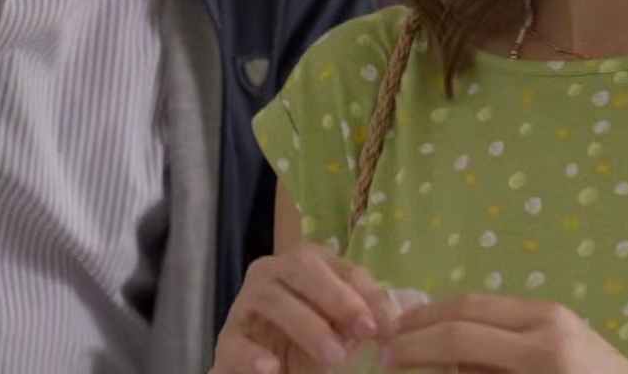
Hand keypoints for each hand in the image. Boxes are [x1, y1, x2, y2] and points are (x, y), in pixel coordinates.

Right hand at [211, 244, 399, 373]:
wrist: (267, 370)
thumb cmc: (307, 344)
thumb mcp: (341, 330)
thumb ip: (364, 320)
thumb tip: (401, 317)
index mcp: (306, 265)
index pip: (342, 268)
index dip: (367, 294)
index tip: (386, 326)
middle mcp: (272, 273)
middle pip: (303, 267)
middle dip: (337, 299)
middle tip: (363, 333)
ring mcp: (245, 304)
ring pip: (272, 298)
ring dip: (308, 325)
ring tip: (334, 356)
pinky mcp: (226, 340)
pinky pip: (236, 342)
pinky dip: (253, 356)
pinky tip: (272, 368)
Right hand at [378, 294, 627, 373]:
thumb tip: (439, 365)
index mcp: (541, 354)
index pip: (461, 337)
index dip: (416, 346)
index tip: (385, 356)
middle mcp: (547, 323)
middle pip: (468, 307)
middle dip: (423, 320)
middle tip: (388, 335)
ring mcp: (557, 313)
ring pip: (485, 302)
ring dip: (444, 314)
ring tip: (411, 330)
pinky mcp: (561, 315)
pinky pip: (505, 310)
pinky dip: (472, 318)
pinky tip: (452, 333)